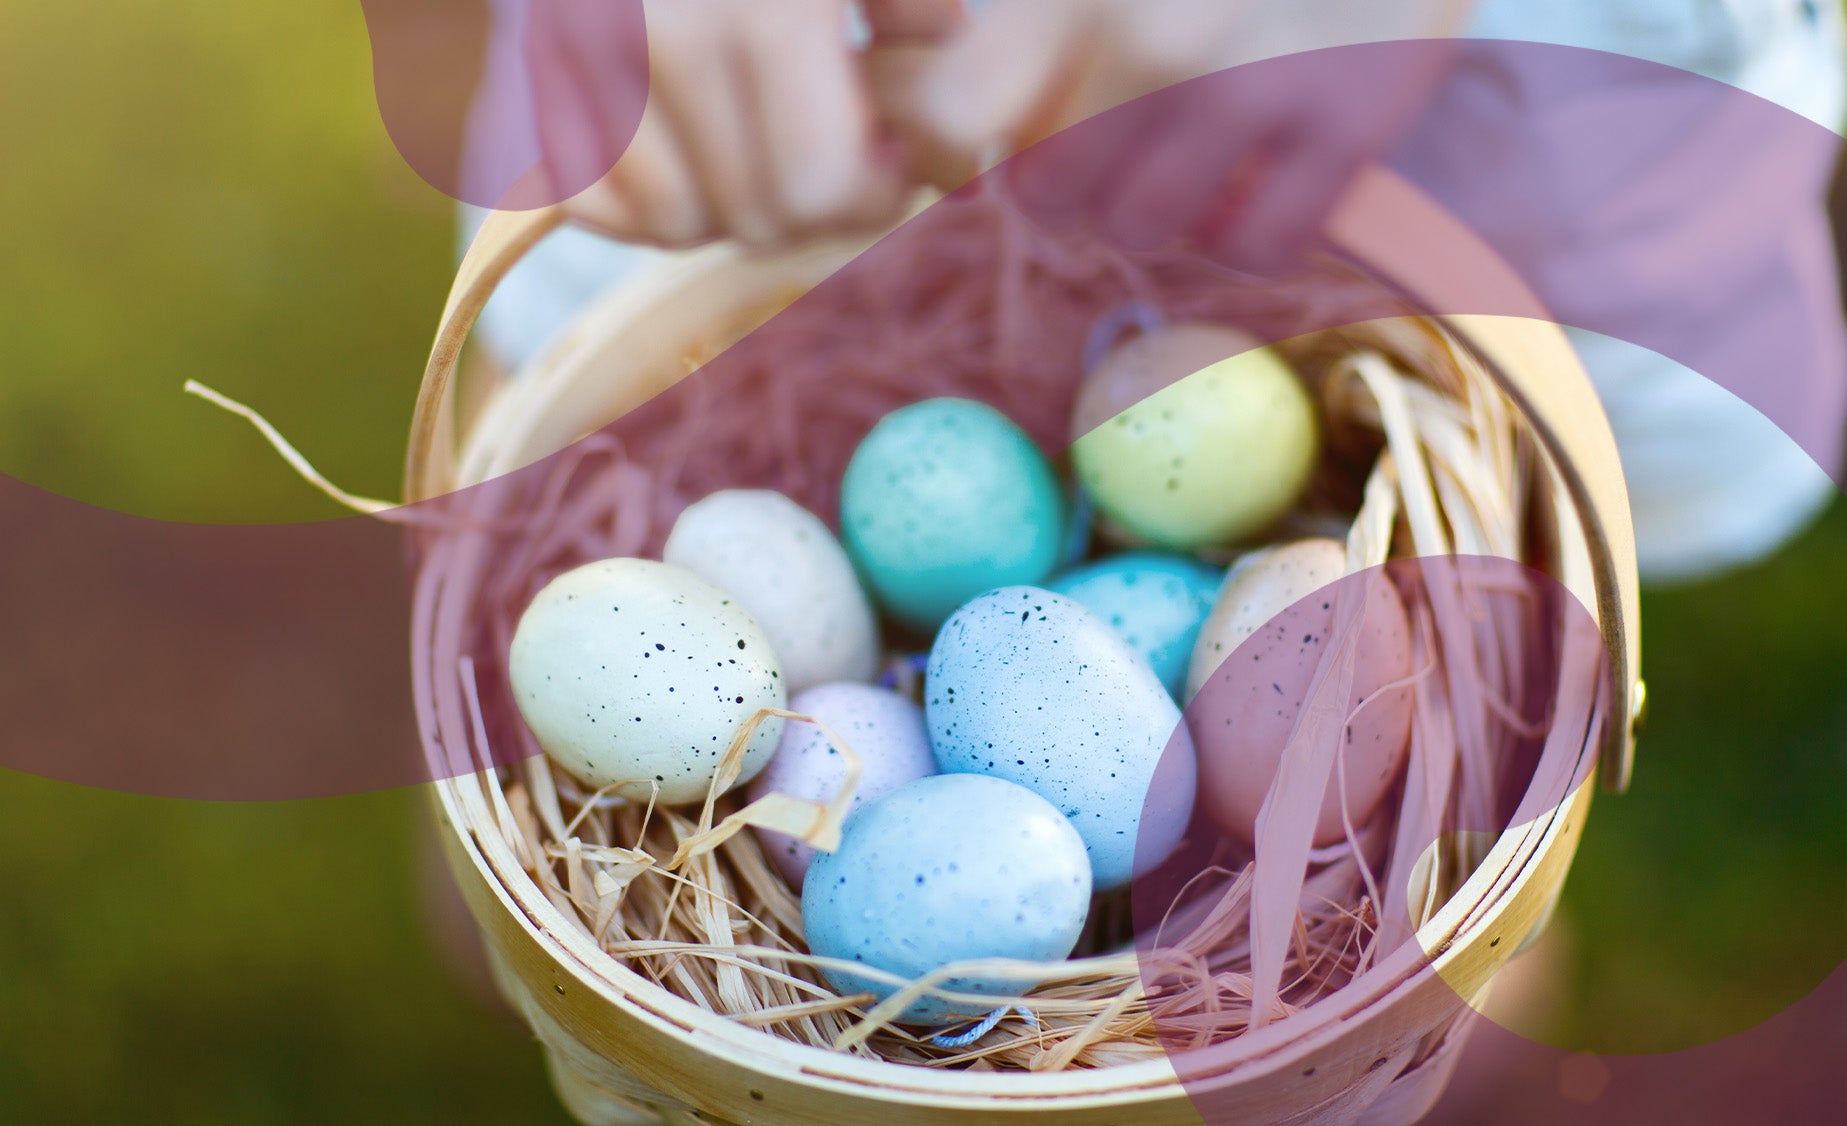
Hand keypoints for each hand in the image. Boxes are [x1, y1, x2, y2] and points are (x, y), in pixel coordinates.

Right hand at [529, 0, 966, 249]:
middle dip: (808, 204)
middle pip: (757, 218)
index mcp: (767, 7)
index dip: (870, 194)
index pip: (821, 185)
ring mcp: (581, 54)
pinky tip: (682, 139)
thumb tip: (946, 127)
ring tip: (754, 134)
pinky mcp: (530, 70)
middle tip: (827, 150)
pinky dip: (641, 191)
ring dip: (728, 202)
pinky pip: (595, 201)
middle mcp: (662, 32)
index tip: (886, 160)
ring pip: (677, 224)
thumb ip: (917, 13)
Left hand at [905, 0, 1471, 270]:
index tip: (1000, 140)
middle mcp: (1158, 36)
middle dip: (1069, 188)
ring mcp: (1257, 84)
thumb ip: (1034, 22)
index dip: (957, 140)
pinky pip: (1255, 249)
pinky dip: (1245, 236)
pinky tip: (1255, 185)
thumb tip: (956, 114)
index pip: (956, 110)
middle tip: (1107, 154)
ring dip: (1155, 213)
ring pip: (1143, 228)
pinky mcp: (1349, 126)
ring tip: (1186, 161)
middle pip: (1050, 196)